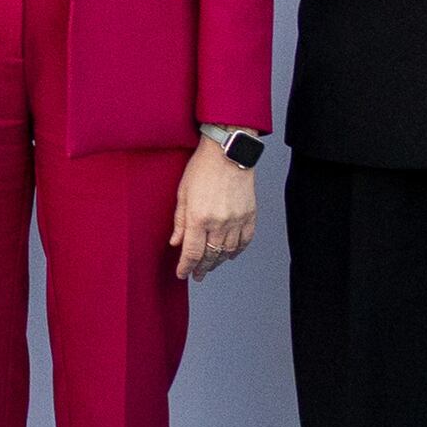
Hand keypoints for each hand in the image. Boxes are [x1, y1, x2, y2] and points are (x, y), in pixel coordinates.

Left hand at [171, 142, 260, 278]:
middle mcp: (219, 222)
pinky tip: (230, 254)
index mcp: (199, 217)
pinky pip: (245, 240)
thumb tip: (176, 242)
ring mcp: (237, 220)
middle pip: (210, 255)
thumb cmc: (202, 168)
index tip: (183, 274)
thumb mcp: (182, 193)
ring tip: (211, 265)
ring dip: (218, 261)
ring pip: (227, 251)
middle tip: (197, 275)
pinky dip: (237, 250)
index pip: (192, 253)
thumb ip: (180, 221)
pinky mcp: (250, 215)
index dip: (186, 267)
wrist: (228, 152)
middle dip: (202, 268)